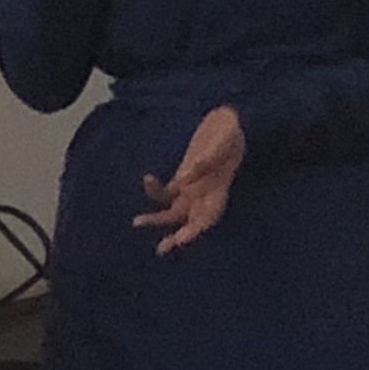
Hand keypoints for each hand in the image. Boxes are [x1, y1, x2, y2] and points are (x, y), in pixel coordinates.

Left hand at [135, 106, 243, 253]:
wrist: (226, 120)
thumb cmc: (230, 131)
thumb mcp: (224, 141)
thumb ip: (208, 159)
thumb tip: (184, 177)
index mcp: (220, 190)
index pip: (210, 217)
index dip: (197, 230)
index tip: (182, 239)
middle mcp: (205, 194)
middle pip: (190, 222)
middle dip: (176, 237)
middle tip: (162, 249)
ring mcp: (192, 188)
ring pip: (174, 211)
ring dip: (157, 219)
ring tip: (137, 222)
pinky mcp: (181, 177)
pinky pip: (166, 190)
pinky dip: (156, 189)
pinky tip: (148, 180)